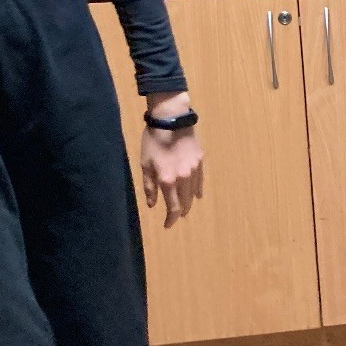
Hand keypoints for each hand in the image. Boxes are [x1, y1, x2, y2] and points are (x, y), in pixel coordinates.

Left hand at [141, 93, 203, 227]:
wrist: (172, 120)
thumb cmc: (153, 142)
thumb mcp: (145, 164)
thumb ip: (150, 186)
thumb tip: (152, 204)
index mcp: (168, 180)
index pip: (173, 207)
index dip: (171, 219)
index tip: (168, 225)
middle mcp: (184, 178)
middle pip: (185, 202)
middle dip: (181, 212)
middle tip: (176, 217)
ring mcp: (194, 170)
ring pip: (194, 192)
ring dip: (189, 202)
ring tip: (186, 207)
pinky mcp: (200, 161)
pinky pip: (200, 180)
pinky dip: (198, 189)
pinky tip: (198, 194)